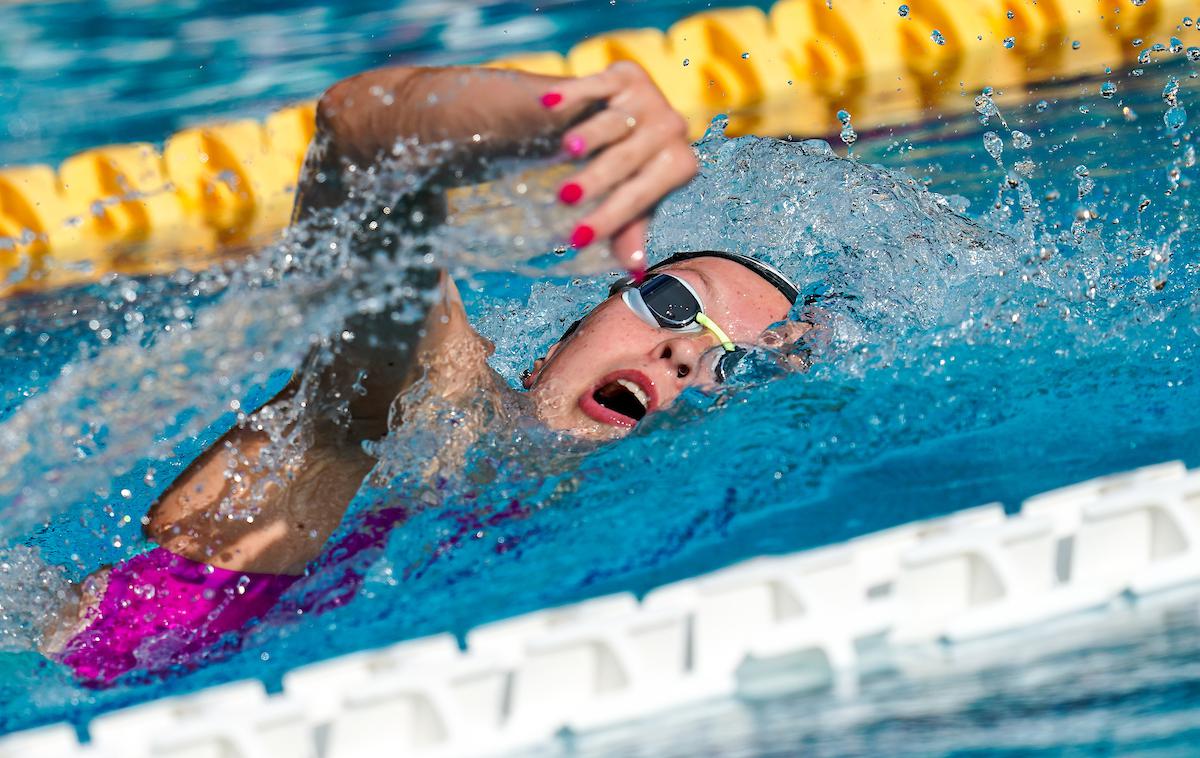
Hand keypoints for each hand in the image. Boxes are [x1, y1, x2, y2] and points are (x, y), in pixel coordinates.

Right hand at [541, 62, 698, 277]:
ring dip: (589, 136)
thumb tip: (634, 272)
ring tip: (566, 150)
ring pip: (612, 123)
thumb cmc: (631, 171)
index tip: (575, 239)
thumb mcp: (633, 200)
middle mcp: (672, 129)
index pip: (639, 198)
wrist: (626, 119)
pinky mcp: (625, 73)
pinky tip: (547, 102)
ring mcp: (649, 99)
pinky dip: (572, 93)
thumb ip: (632, 232)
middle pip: (626, 161)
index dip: (608, 219)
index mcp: (680, 167)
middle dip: (595, 181)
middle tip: (565, 198)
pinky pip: (596, 84)